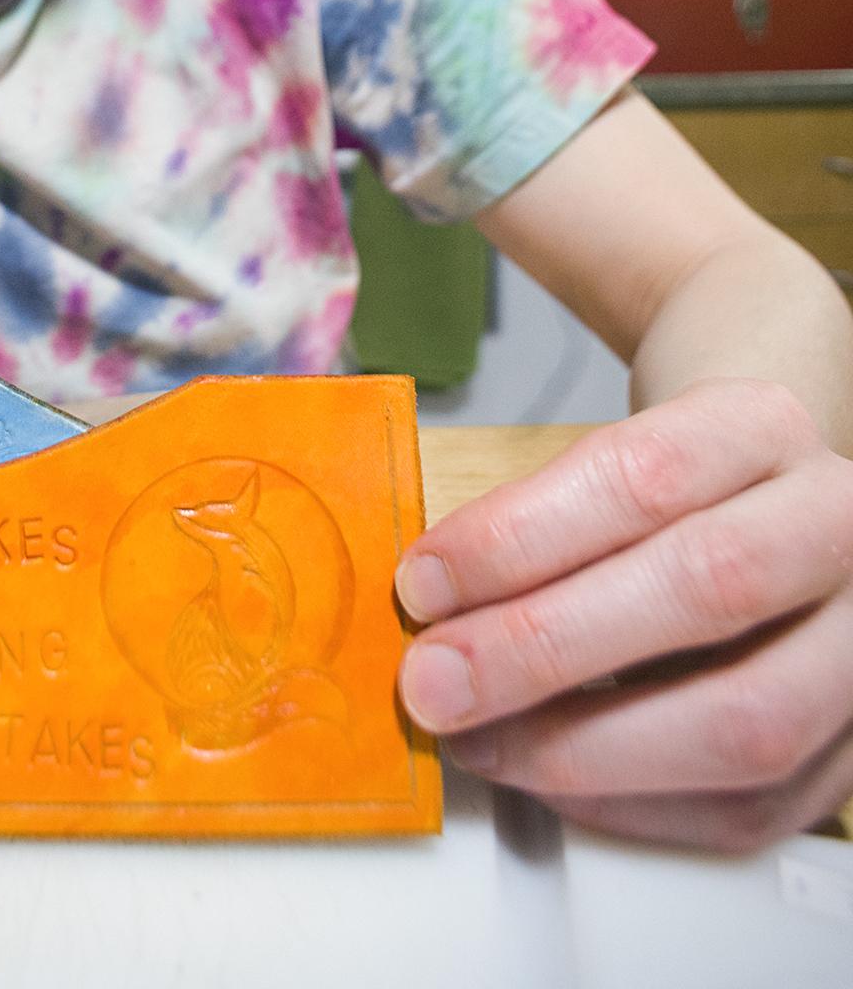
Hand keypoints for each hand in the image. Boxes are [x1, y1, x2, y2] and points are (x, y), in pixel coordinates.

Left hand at [395, 378, 852, 850]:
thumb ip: (534, 515)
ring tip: (481, 739)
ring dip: (583, 748)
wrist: (771, 504)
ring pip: (745, 719)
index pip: (644, 475)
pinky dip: (633, 806)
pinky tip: (551, 779)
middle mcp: (835, 527)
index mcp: (760, 429)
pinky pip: (749, 806)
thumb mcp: (617, 453)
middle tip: (435, 681)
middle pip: (704, 588)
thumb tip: (426, 599)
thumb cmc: (675, 487)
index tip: (424, 582)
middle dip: (543, 648)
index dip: (521, 537)